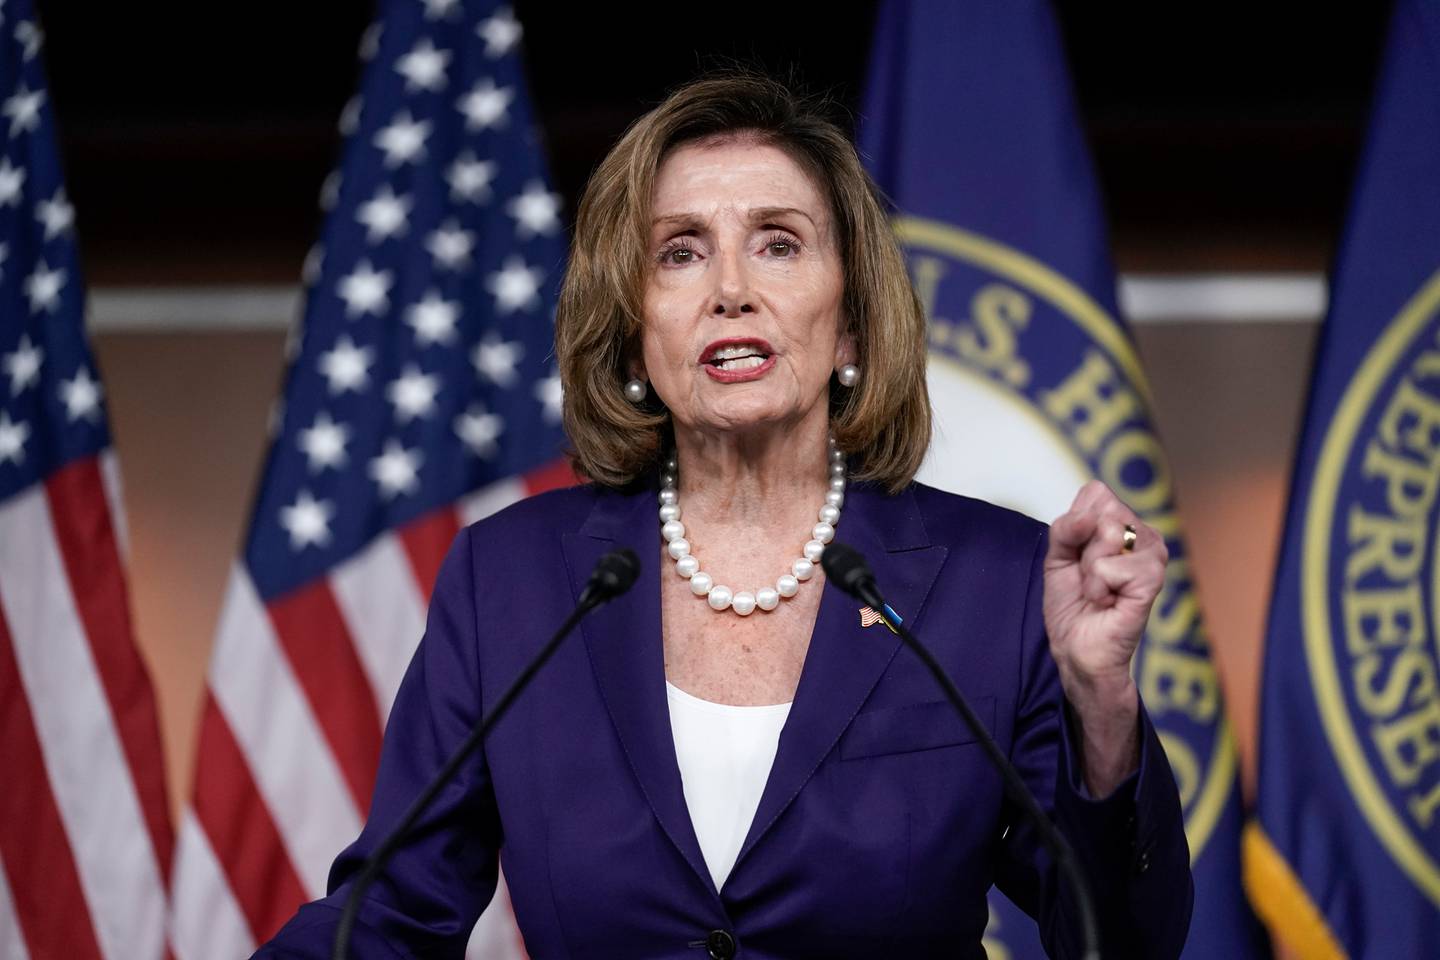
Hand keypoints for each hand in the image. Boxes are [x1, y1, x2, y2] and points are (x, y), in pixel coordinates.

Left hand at [1044, 480, 1166, 793]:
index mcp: (1124, 523)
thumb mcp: (1056, 558)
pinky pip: (1111, 566)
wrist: (1077, 649)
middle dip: (1079, 548)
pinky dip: (1098, 586)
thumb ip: (1066, 528)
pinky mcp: (1154, 580)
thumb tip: (1089, 518)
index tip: (1076, 556)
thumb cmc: (1072, 605)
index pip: (1095, 492)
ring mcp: (1154, 556)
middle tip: (1088, 577)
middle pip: (1100, 510)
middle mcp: (1145, 535)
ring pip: (1107, 534)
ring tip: (1099, 590)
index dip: (1074, 524)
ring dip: (1089, 570)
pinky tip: (1108, 602)